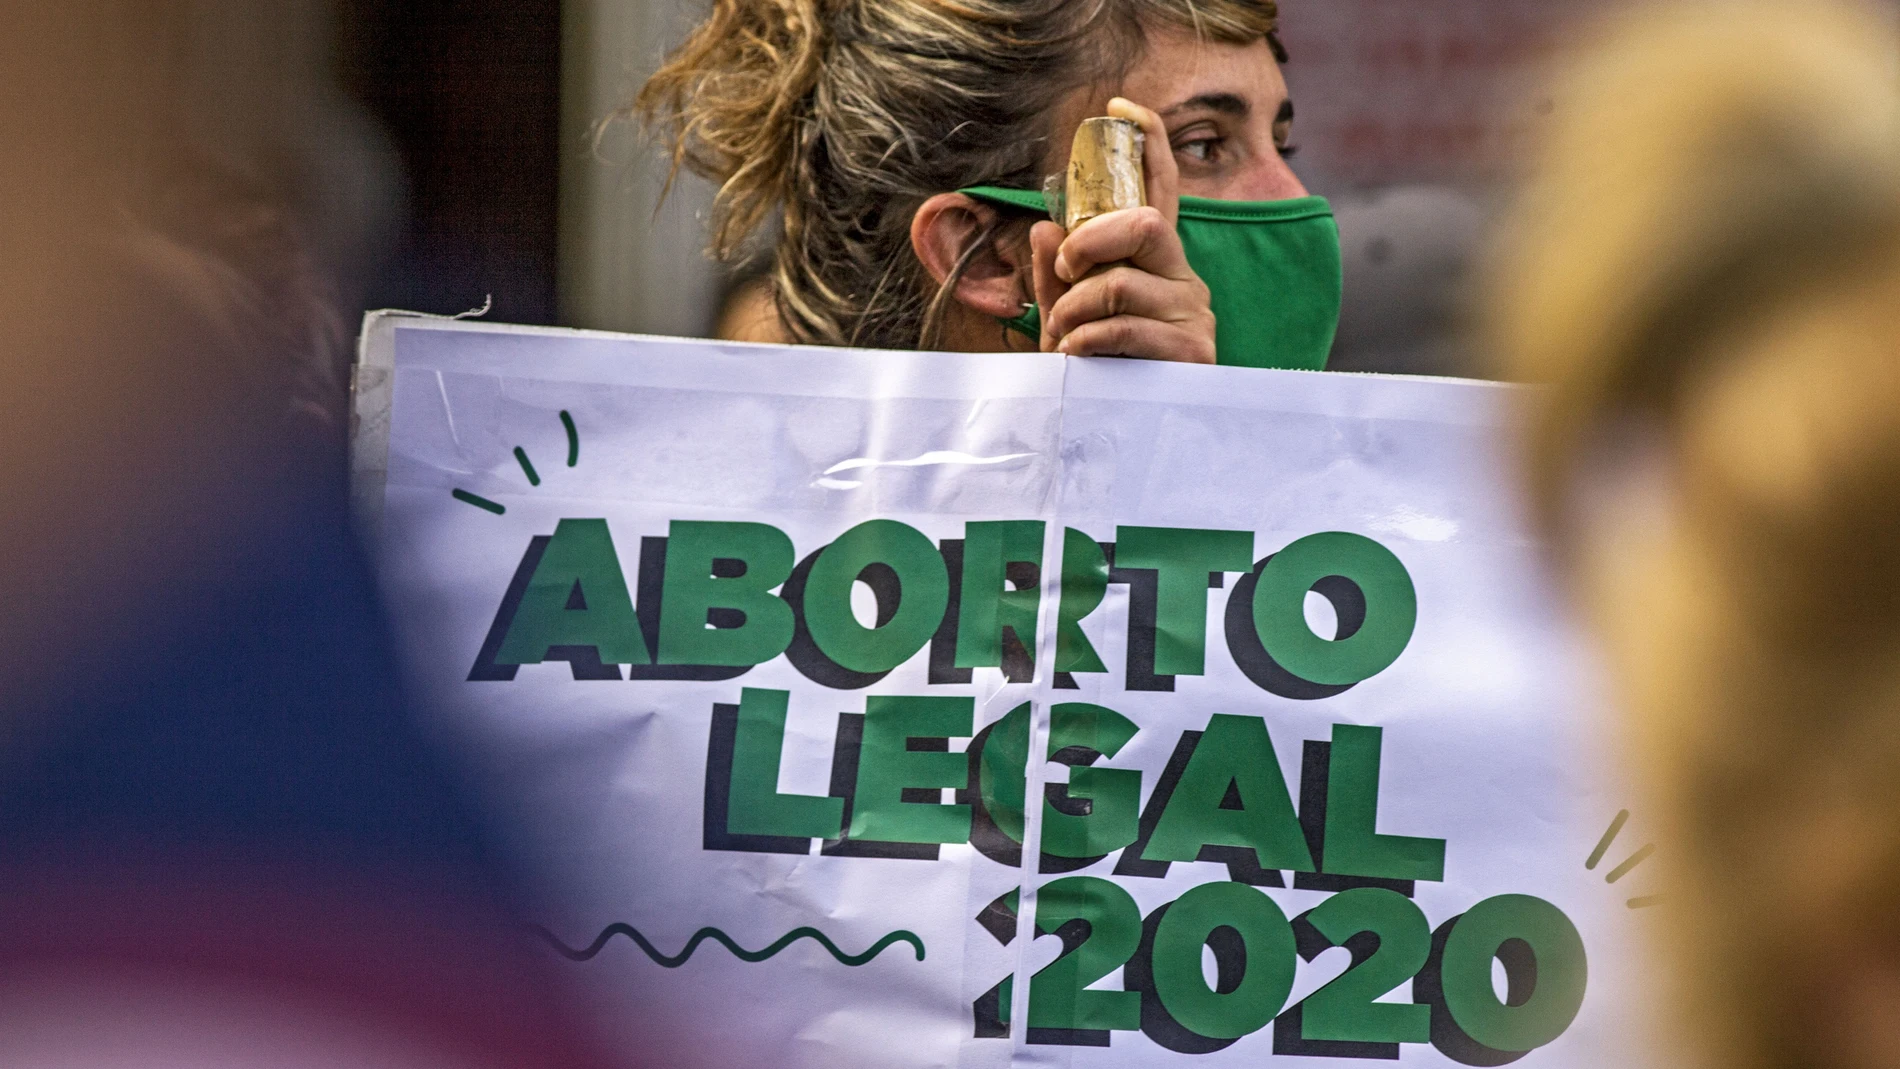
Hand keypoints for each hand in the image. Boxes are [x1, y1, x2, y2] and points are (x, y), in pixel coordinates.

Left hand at [1031, 97, 1216, 363]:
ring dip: (1075, 310)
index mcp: (1154, 264)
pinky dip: (1088, 341)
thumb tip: (1045, 226)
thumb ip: (1056, 278)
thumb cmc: (1096, 375)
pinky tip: (1077, 358)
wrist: (1120, 439)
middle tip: (1065, 269)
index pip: (1159, 191)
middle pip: (1143, 225)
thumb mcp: (1065, 322)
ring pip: (1122, 283)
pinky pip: (1128, 328)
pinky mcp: (1193, 353)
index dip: (1148, 144)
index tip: (1121, 108)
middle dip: (1089, 243)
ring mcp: (1191, 314)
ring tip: (1063, 338)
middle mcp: (1181, 279)